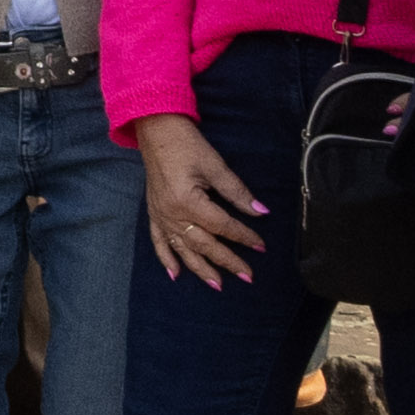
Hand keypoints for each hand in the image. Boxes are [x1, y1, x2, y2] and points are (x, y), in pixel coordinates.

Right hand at [135, 113, 274, 286]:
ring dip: (200, 268)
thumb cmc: (186, 144)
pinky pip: (159, 241)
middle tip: (247, 276)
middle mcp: (172, 214)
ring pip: (182, 249)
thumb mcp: (215, 165)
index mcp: (188, 201)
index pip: (222, 225)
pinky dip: (166, 259)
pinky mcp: (154, 212)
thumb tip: (261, 211)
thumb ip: (236, 191)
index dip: (243, 236)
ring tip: (217, 285)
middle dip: (227, 261)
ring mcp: (161, 215)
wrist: (156, 129)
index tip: (261, 246)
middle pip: (204, 244)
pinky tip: (175, 274)